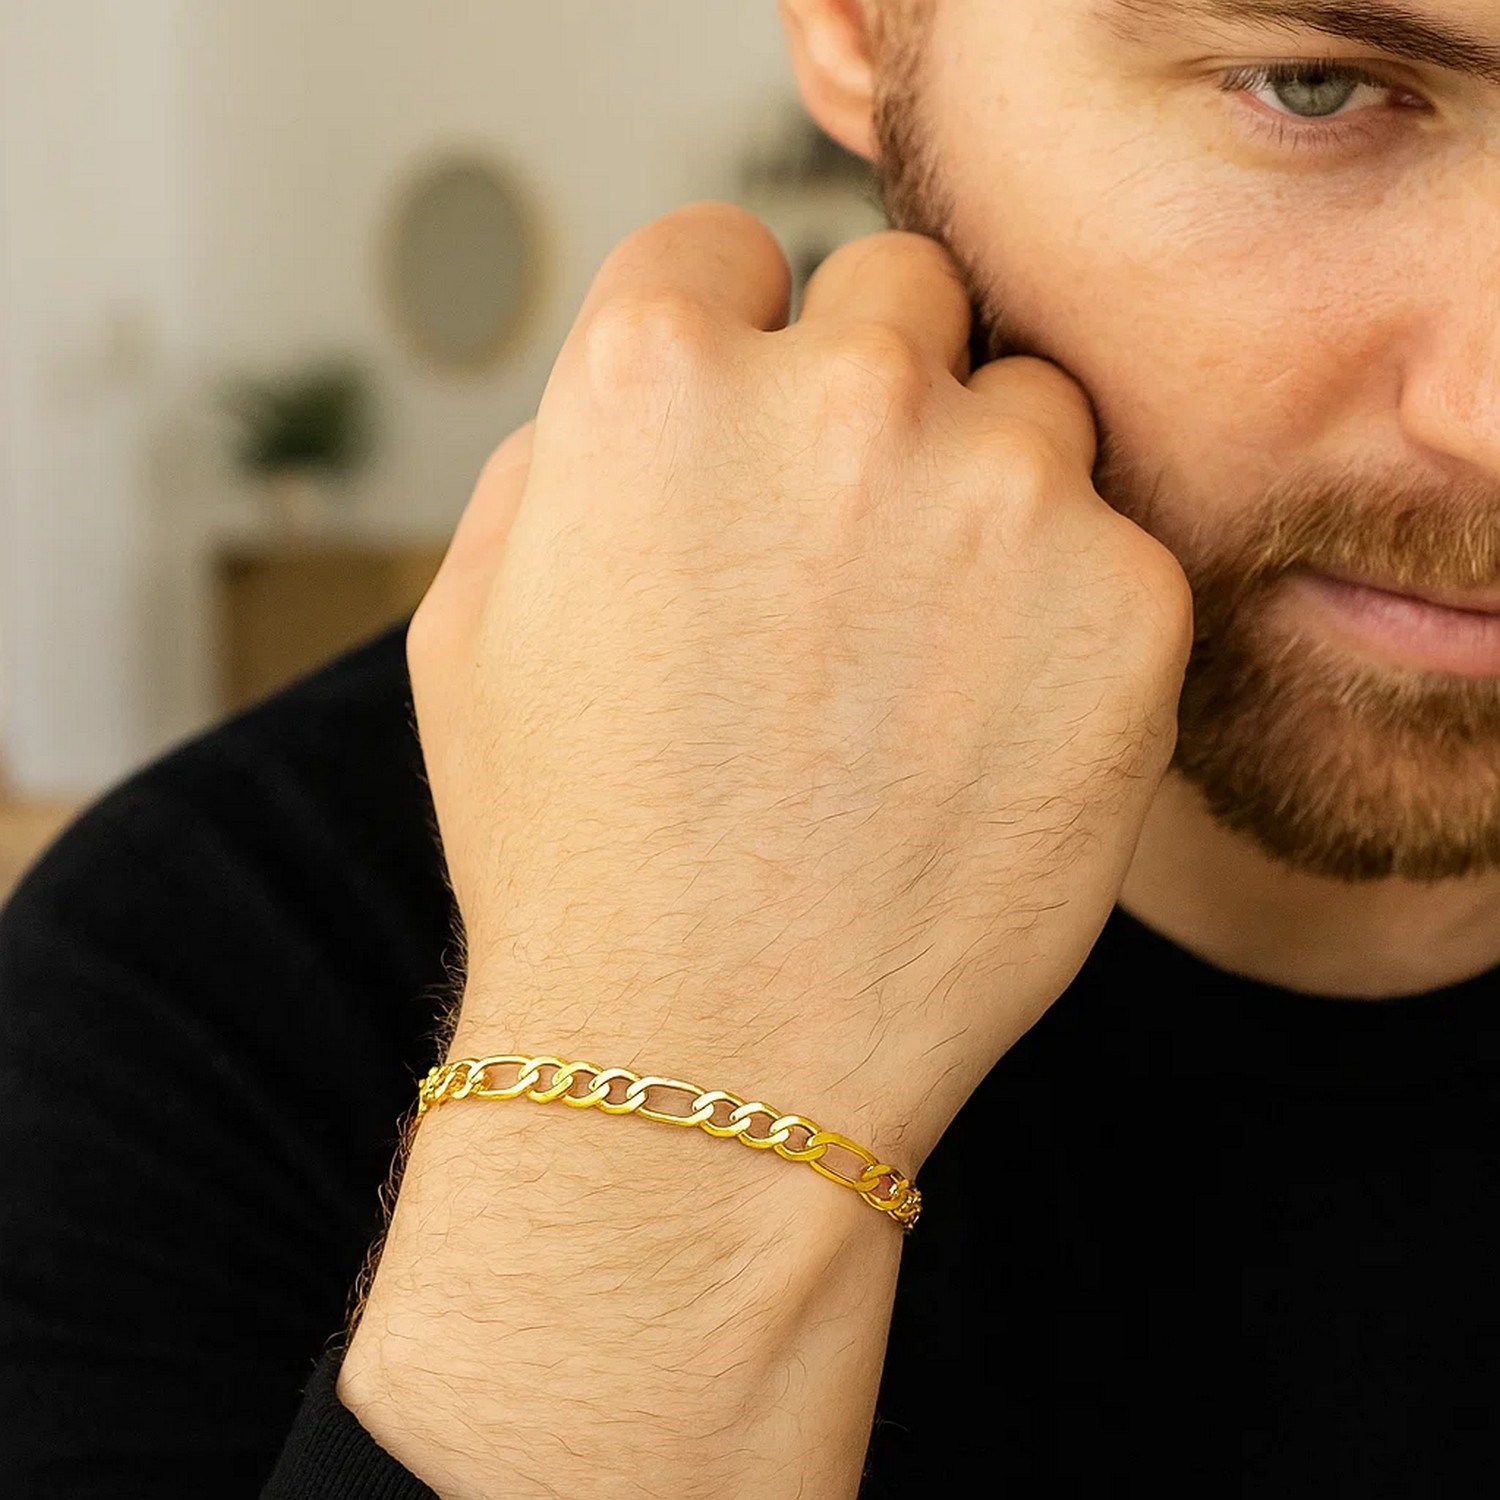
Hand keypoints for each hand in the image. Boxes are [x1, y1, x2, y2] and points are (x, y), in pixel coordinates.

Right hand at [407, 201, 1190, 1171]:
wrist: (706, 1061)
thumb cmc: (573, 854)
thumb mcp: (475, 627)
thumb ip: (561, 458)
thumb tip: (653, 392)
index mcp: (651, 378)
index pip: (723, 249)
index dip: (728, 346)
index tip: (744, 441)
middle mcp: (837, 397)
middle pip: (898, 295)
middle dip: (870, 392)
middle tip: (845, 551)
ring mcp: (1001, 494)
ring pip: (1029, 410)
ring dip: (984, 496)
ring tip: (917, 664)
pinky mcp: (1132, 604)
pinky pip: (1116, 546)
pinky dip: (1069, 615)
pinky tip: (988, 733)